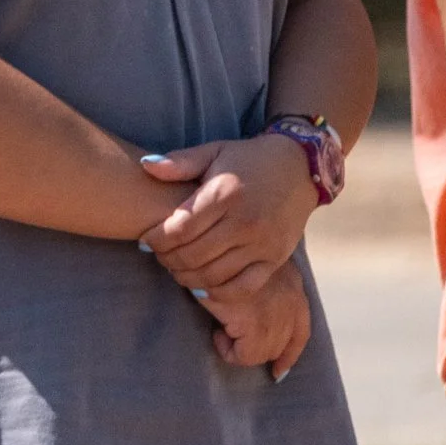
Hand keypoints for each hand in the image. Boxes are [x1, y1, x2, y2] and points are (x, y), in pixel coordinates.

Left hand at [140, 135, 319, 296]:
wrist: (299, 168)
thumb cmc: (248, 160)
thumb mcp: (214, 152)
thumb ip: (180, 161)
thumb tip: (146, 165)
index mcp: (226, 194)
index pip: (181, 227)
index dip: (157, 239)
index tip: (145, 242)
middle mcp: (245, 222)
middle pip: (194, 255)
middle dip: (168, 260)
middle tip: (158, 257)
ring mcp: (262, 244)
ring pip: (215, 275)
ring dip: (188, 278)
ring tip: (176, 269)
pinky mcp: (276, 259)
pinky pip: (244, 287)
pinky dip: (219, 293)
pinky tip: (203, 286)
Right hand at [197, 253, 311, 379]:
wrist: (206, 240)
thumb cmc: (221, 251)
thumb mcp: (251, 264)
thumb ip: (263, 285)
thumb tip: (262, 320)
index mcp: (292, 282)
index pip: (301, 331)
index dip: (289, 354)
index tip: (278, 372)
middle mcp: (290, 299)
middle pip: (282, 345)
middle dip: (258, 349)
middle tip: (230, 336)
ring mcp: (274, 311)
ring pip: (263, 353)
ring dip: (240, 348)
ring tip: (220, 331)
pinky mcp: (252, 321)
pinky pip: (243, 356)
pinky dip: (227, 351)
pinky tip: (216, 333)